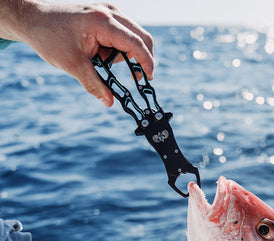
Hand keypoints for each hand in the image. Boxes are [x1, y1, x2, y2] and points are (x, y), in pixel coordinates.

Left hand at [20, 1, 153, 106]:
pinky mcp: (105, 16)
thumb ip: (94, 84)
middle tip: (138, 78)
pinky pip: (123, 34)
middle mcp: (109, 13)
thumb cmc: (49, 37)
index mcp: (102, 22)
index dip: (146, 62)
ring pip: (134, 35)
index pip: (135, 43)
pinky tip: (103, 55)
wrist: (32, 18)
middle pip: (142, 37)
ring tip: (105, 63)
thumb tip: (109, 102)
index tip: (149, 79)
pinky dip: (120, 48)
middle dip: (143, 59)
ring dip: (128, 54)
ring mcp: (108, 12)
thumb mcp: (72, 65)